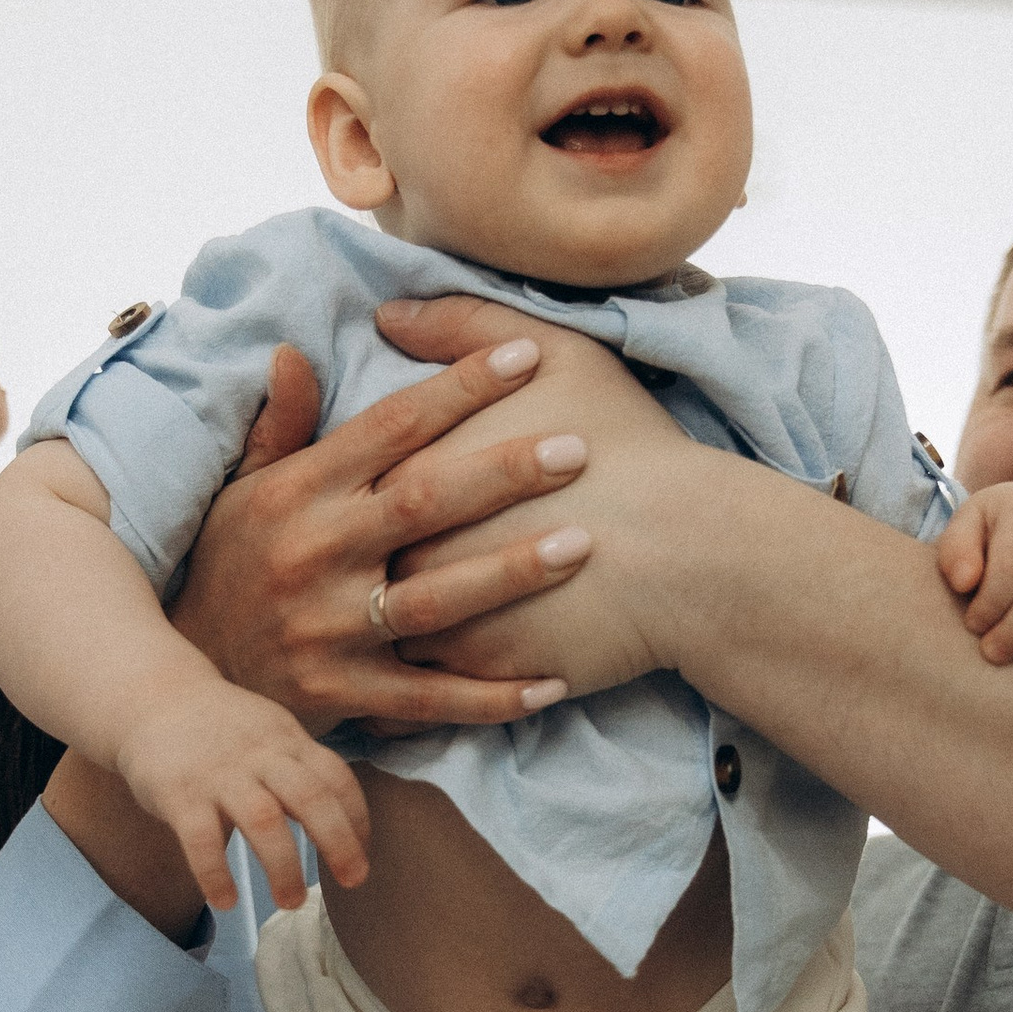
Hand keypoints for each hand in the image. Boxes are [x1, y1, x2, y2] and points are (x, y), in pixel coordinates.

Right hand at [111, 677, 372, 914]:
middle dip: (338, 842)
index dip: (358, 817)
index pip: (337, 777)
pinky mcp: (178, 793)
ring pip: (263, 821)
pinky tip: (226, 902)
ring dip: (284, 867)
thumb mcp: (269, 732)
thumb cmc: (220, 728)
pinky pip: (201, 840)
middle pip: (310, 796)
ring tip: (292, 902)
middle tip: (354, 881)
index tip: (363, 854)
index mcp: (287, 740)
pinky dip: (216, 874)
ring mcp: (219, 773)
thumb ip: (301, 768)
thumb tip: (342, 821)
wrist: (151, 698)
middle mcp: (259, 755)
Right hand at [169, 335, 603, 735]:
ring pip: (433, 600)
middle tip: (577, 447)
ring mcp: (329, 630)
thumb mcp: (242, 490)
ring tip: (581, 545)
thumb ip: (280, 426)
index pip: (390, 426)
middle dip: (502, 473)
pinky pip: (427, 698)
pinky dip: (490, 696)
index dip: (459, 389)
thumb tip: (295, 352)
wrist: (187, 678)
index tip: (525, 356)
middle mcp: (314, 554)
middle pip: (422, 503)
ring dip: (509, 574)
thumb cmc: (230, 567)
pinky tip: (552, 683)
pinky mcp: (342, 694)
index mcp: (298, 492)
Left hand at [373, 296, 704, 700]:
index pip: (357, 481)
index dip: (355, 489)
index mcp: (416, 472)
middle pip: (353, 562)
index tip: (355, 497)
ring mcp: (440, 617)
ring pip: (372, 634)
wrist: (686, 549)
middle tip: (326, 570)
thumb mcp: (555, 354)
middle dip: (338, 570)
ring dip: (359, 640)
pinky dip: (400, 699)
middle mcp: (411, 549)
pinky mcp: (475, 674)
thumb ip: (463, 325)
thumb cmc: (627, 443)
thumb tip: (391, 312)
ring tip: (348, 640)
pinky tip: (390, 699)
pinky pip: (417, 695)